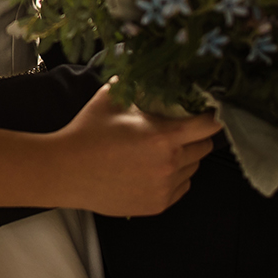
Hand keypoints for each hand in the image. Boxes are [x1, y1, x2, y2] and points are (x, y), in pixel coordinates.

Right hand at [52, 84, 220, 216]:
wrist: (66, 171)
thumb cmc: (87, 134)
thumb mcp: (111, 98)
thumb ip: (136, 85)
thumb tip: (150, 72)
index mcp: (163, 137)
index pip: (208, 127)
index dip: (212, 116)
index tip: (208, 112)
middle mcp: (170, 165)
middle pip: (204, 148)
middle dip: (196, 137)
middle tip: (180, 130)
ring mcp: (164, 188)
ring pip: (192, 169)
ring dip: (184, 158)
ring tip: (161, 151)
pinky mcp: (157, 205)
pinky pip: (180, 188)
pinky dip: (174, 178)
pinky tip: (154, 169)